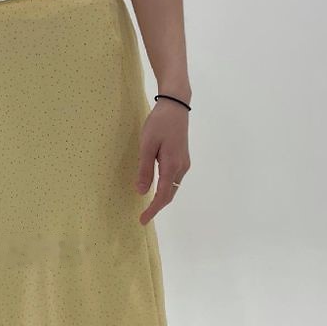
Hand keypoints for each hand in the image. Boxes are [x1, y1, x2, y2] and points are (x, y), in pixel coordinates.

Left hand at [134, 100, 190, 224]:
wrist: (176, 105)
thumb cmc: (159, 123)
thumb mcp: (147, 145)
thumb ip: (145, 169)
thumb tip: (142, 192)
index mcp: (172, 165)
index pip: (163, 195)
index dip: (152, 209)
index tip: (143, 220)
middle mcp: (181, 167)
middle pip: (170, 194)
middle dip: (157, 207)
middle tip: (143, 216)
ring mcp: (184, 163)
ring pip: (173, 187)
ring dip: (162, 198)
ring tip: (148, 205)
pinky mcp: (182, 158)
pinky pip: (174, 179)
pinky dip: (166, 188)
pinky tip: (157, 188)